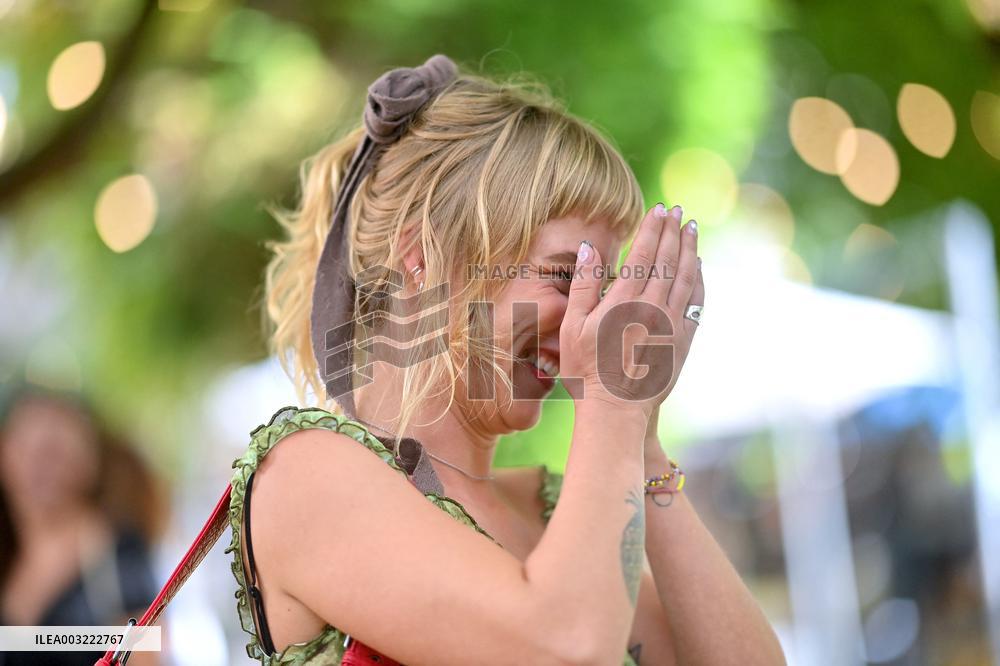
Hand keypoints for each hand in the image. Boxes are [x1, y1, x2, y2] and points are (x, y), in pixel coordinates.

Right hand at [559, 203, 703, 417]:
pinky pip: (695, 303)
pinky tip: (699, 268)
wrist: (615, 411)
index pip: (643, 254)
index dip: (652, 229)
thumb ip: (582, 286)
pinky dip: (699, 281)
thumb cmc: (585, 371)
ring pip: (686, 278)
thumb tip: (591, 247)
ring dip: (690, 251)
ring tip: (692, 230)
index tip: (659, 209)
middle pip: (668, 261)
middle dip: (674, 232)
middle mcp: (651, 309)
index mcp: (622, 302)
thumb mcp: (571, 327)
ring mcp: (670, 325)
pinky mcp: (682, 341)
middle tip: (680, 211)